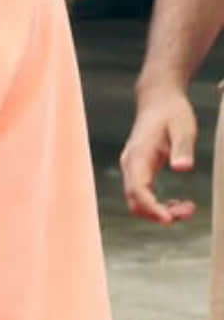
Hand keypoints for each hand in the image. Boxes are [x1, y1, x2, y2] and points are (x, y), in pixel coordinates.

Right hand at [120, 80, 200, 224]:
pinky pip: (142, 195)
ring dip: (159, 212)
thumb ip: (182, 148)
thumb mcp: (183, 128)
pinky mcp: (139, 170)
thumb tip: (183, 168)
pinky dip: (158, 205)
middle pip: (135, 201)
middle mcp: (130, 164)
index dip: (151, 208)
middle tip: (189, 211)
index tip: (169, 219)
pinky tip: (177, 203)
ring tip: (188, 209)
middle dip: (158, 214)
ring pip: (137, 201)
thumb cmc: (172, 113)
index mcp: (138, 155)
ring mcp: (133, 168)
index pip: (138, 190)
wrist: (158, 100)